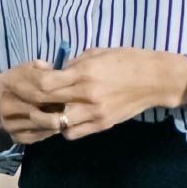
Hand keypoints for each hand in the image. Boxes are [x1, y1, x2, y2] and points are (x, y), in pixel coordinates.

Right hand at [0, 60, 68, 146]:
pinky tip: (55, 125)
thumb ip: (43, 68)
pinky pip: (38, 136)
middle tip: (77, 104)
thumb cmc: (15, 82)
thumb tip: (63, 71)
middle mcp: (8, 103)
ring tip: (66, 114)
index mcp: (11, 82)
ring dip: (58, 120)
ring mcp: (9, 122)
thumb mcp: (25, 69)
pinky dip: (50, 131)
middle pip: (42, 105)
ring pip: (43, 123)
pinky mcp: (14, 136)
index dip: (60, 86)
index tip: (76, 87)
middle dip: (62, 105)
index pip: (40, 84)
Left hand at [42, 48, 186, 141]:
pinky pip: (73, 133)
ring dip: (50, 117)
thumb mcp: (97, 54)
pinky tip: (67, 119)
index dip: (33, 82)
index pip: (46, 83)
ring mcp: (95, 112)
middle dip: (35, 100)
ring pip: (57, 123)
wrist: (155, 80)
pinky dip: (65, 128)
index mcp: (85, 72)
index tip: (32, 79)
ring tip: (51, 110)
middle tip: (32, 97)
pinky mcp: (102, 124)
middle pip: (47, 103)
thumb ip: (72, 64)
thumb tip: (48, 70)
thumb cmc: (126, 60)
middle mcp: (87, 94)